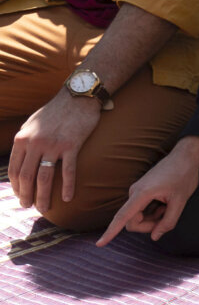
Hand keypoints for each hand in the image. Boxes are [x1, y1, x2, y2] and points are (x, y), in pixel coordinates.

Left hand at [9, 89, 102, 211]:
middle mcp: (35, 143)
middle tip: (29, 206)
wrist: (78, 96)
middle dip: (26, 195)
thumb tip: (20, 158)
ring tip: (45, 208)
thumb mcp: (32, 123)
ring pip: (44, 177)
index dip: (16, 186)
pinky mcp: (71, 145)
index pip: (15, 169)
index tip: (21, 196)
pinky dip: (67, 186)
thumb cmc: (56, 111)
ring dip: (43, 196)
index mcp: (22, 138)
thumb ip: (25, 140)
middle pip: (27, 176)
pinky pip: (68, 170)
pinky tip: (67, 198)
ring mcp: (53, 145)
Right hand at [97, 136, 198, 245]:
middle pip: (133, 221)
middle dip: (149, 226)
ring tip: (169, 206)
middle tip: (167, 218)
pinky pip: (142, 210)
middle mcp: (134, 193)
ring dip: (153, 218)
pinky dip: (153, 212)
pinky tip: (165, 203)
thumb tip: (155, 237)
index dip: (111, 232)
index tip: (99, 244)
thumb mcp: (181, 201)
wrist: (185, 156)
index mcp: (141, 193)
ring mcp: (136, 192)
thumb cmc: (184, 176)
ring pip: (138, 217)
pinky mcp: (140, 192)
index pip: (122, 217)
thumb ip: (168, 221)